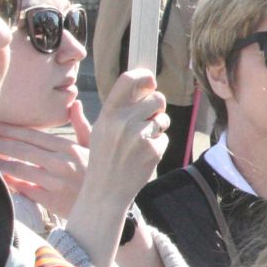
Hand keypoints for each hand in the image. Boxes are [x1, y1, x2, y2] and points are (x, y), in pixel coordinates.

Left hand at [0, 108, 91, 215]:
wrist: (110, 204)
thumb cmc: (101, 174)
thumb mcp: (96, 148)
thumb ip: (82, 126)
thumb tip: (73, 103)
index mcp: (70, 148)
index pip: (32, 135)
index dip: (10, 130)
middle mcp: (63, 163)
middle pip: (21, 150)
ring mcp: (57, 182)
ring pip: (19, 168)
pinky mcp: (52, 200)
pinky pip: (24, 188)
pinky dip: (10, 182)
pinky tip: (0, 177)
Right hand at [82, 71, 169, 207]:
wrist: (105, 190)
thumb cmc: (104, 158)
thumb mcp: (102, 129)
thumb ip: (120, 108)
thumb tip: (144, 85)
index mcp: (108, 114)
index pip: (128, 80)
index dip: (144, 76)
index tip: (150, 80)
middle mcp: (123, 121)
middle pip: (157, 98)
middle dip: (157, 107)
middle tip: (147, 120)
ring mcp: (139, 135)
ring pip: (163, 118)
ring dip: (158, 127)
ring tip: (142, 140)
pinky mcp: (153, 149)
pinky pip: (164, 137)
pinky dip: (158, 145)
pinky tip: (143, 155)